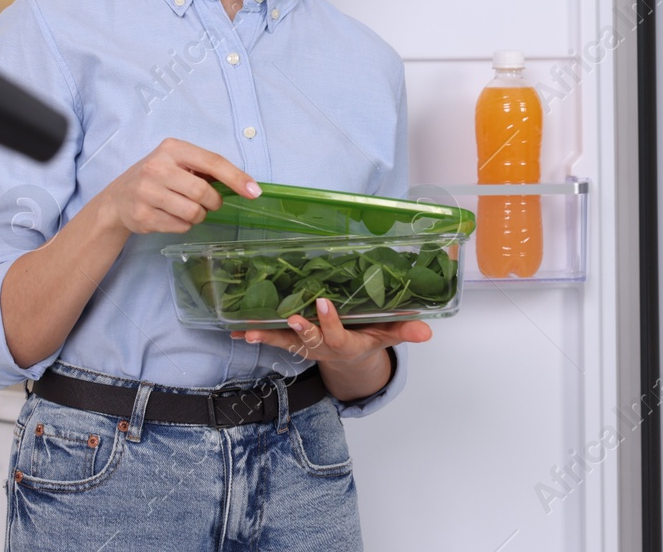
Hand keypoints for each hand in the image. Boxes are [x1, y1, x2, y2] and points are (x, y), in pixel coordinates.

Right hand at [97, 137, 259, 235]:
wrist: (118, 198)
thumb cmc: (157, 177)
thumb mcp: (177, 162)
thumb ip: (205, 169)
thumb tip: (245, 185)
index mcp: (172, 148)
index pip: (212, 162)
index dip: (236, 178)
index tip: (254, 192)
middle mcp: (157, 167)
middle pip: (203, 193)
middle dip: (213, 203)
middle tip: (207, 203)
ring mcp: (147, 192)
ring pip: (193, 213)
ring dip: (198, 216)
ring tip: (186, 209)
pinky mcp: (143, 216)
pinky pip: (180, 227)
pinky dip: (183, 225)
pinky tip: (170, 215)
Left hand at [229, 296, 431, 366]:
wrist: (350, 360)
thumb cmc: (368, 338)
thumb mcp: (387, 336)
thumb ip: (404, 331)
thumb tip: (427, 331)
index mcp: (346, 343)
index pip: (338, 334)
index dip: (330, 321)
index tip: (323, 301)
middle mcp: (323, 346)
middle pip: (310, 340)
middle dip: (301, 329)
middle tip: (291, 317)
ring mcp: (306, 346)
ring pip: (286, 342)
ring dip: (267, 336)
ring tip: (249, 331)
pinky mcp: (293, 342)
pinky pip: (273, 338)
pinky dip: (255, 334)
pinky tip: (235, 328)